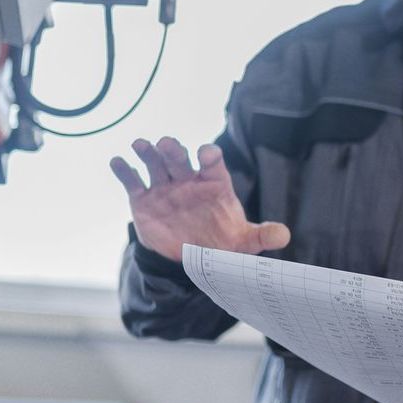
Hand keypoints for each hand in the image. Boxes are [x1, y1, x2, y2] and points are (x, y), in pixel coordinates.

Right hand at [109, 137, 289, 262]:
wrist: (192, 258)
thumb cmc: (222, 243)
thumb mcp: (243, 243)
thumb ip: (261, 236)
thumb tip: (284, 236)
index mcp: (214, 183)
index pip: (213, 163)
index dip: (210, 156)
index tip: (206, 153)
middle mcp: (189, 180)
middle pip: (180, 158)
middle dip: (173, 150)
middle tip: (166, 143)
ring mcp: (165, 187)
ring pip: (155, 163)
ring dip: (148, 152)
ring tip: (140, 145)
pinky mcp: (144, 199)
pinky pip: (133, 181)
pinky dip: (124, 170)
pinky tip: (118, 162)